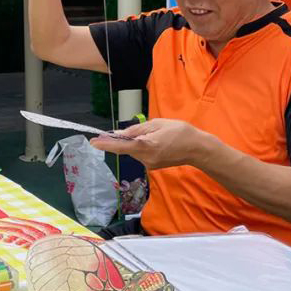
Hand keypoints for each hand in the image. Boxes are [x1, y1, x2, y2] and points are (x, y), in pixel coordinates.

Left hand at [89, 118, 210, 169]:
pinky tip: (155, 141)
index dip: (106, 145)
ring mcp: (149, 164)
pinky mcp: (153, 166)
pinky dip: (141, 147)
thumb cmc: (180, 131)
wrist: (197, 149)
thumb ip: (137, 130)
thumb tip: (119, 134)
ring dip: (134, 143)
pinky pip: (141, 154)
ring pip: (134, 151)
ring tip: (153, 133)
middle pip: (127, 148)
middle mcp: (146, 158)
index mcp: (147, 146)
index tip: (93, 142)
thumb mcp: (157, 124)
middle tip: (129, 131)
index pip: (121, 146)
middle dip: (123, 140)